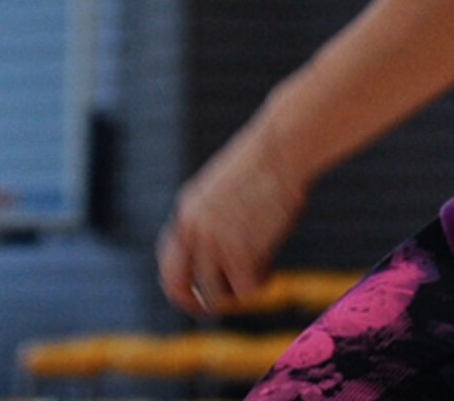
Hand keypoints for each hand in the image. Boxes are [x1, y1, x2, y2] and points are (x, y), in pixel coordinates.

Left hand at [157, 110, 310, 316]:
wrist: (284, 146)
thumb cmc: (270, 159)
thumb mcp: (232, 185)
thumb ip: (221, 214)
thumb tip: (232, 246)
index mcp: (188, 208)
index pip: (170, 258)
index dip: (185, 275)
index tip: (200, 284)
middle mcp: (193, 228)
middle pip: (175, 284)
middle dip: (191, 302)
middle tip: (210, 306)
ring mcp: (213, 242)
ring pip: (212, 294)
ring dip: (234, 293)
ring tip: (257, 277)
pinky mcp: (239, 252)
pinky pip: (245, 289)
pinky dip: (259, 285)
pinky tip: (270, 270)